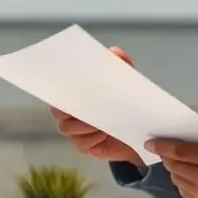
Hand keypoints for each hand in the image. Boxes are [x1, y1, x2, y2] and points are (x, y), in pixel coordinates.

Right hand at [50, 46, 140, 162]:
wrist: (141, 130)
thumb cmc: (126, 102)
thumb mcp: (127, 80)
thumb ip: (121, 64)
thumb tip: (114, 52)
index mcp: (73, 94)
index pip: (56, 91)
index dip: (58, 89)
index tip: (71, 86)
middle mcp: (68, 113)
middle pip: (57, 111)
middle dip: (69, 109)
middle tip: (87, 106)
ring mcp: (75, 131)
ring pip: (67, 128)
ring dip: (84, 125)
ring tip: (102, 122)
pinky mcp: (85, 146)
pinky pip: (81, 143)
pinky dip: (93, 138)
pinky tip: (105, 134)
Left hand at [146, 130, 197, 197]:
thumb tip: (186, 133)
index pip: (179, 151)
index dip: (161, 146)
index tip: (149, 142)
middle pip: (174, 165)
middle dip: (166, 156)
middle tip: (163, 150)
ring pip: (176, 178)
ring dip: (173, 169)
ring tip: (177, 162)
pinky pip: (183, 191)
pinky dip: (182, 182)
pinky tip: (188, 176)